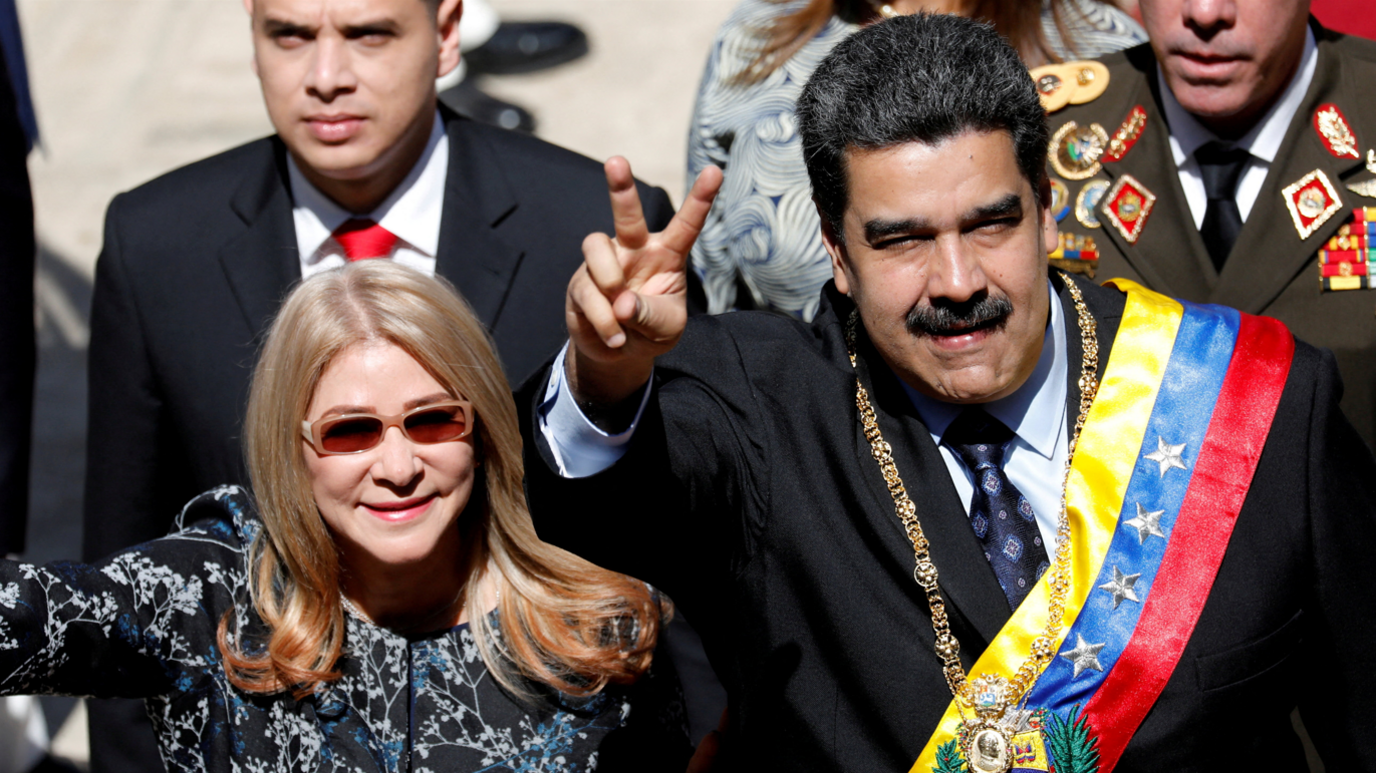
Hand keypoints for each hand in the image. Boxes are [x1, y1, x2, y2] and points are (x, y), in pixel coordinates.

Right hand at [566, 157, 721, 406]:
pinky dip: (602, 319)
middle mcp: (634, 250)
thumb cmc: (651, 331)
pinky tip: (614, 337)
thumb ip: (650, 313)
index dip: (700, 198)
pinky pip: (587, 290)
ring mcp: (605, 263)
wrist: (617, 354)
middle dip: (620, 187)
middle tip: (617, 161)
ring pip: (596, 247)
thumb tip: (621, 302)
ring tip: (620, 314)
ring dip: (609, 280)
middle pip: (626, 214)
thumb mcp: (665, 328)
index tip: (714, 171)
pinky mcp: (581, 282)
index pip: (686, 224)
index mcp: (667, 255)